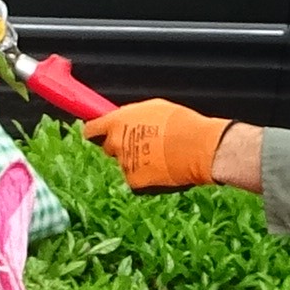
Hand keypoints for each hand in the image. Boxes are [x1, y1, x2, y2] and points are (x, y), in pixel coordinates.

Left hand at [79, 98, 230, 190]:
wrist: (198, 148)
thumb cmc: (181, 124)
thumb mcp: (153, 108)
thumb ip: (132, 115)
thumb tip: (126, 118)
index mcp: (117, 122)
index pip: (91, 129)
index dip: (96, 130)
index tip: (99, 132)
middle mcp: (116, 143)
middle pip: (108, 147)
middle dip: (120, 145)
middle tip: (141, 142)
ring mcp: (124, 163)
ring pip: (125, 163)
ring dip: (137, 160)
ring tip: (161, 154)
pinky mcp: (134, 181)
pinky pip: (136, 179)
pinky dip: (146, 176)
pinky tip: (162, 168)